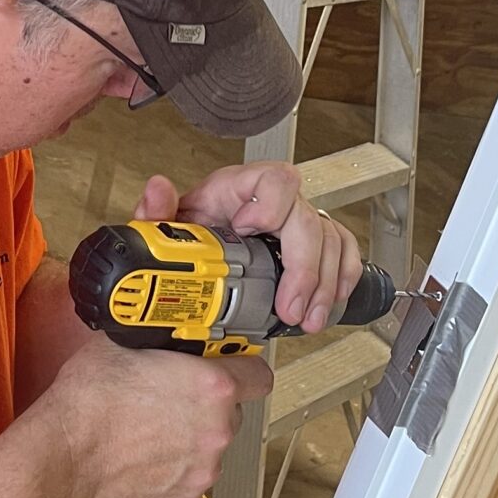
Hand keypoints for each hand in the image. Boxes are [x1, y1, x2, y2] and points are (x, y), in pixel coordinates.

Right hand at [45, 334, 270, 497]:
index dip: (245, 368)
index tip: (233, 368)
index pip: (259, 375)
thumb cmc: (90, 398)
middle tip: (174, 400)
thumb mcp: (127, 342)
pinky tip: (146, 458)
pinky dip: (174, 470)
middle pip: (232, 413)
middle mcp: (216, 430)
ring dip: (192, 439)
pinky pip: (190, 479)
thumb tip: (166, 333)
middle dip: (209, 406)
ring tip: (153, 431)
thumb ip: (163, 340)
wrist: (65, 452)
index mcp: (212, 387)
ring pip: (210, 447)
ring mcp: (203, 468)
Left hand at [138, 166, 362, 335]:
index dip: (271, 204)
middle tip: (290, 307)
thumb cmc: (186, 238)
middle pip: (306, 219)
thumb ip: (155, 213)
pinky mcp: (311, 242)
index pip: (273, 179)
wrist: (193, 261)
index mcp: (238, 189)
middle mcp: (272, 201)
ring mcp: (294, 221)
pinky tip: (331, 301)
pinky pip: (341, 248)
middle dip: (303, 267)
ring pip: (328, 239)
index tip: (254, 232)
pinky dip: (341, 275)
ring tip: (307, 318)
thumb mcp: (166, 228)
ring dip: (323, 283)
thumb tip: (157, 190)